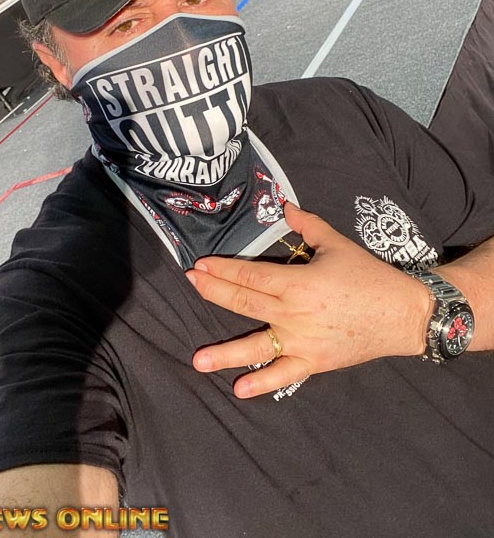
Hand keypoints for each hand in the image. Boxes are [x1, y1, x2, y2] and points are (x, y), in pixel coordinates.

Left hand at [185, 203, 431, 397]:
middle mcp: (294, 313)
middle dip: (213, 292)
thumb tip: (284, 205)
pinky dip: (263, 383)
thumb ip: (307, 224)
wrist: (404, 314)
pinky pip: (285, 374)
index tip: (199, 266)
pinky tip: (240, 388)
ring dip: (225, 353)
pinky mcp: (314, 361)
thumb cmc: (369, 275)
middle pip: (244, 303)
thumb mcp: (337, 243)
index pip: (250, 276)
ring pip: (257, 346)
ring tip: (197, 360)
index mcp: (298, 282)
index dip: (222, 270)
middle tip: (190, 283)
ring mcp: (302, 341)